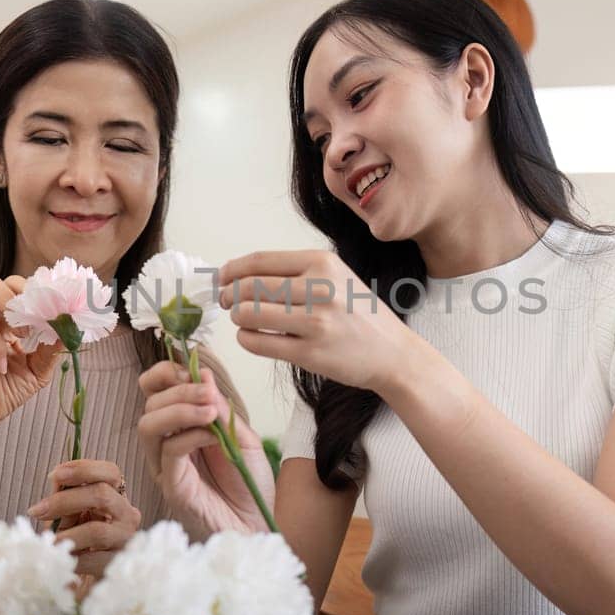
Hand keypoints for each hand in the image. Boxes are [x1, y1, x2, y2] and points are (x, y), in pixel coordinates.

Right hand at [0, 276, 64, 439]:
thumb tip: (70, 326)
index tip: (61, 311)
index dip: (42, 296)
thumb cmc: (2, 392)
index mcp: (4, 321)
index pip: (22, 291)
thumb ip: (51, 348)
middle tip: (41, 319)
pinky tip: (2, 366)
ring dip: (14, 307)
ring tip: (23, 336)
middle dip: (28, 294)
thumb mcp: (36, 371)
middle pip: (6, 281)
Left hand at [27, 460, 140, 577]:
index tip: (56, 474)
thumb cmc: (79, 537)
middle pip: (102, 495)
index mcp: (116, 495)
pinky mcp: (118, 563)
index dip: (84, 469)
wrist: (90, 572)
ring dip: (67, 535)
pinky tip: (60, 558)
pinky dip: (71, 557)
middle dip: (65, 500)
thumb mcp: (70, 513)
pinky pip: (92, 559)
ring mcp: (125, 539)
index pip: (110, 472)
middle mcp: (127, 514)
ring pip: (97, 531)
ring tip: (49, 541)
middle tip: (38, 511)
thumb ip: (65, 496)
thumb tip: (57, 478)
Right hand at [136, 361, 272, 532]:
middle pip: (150, 403)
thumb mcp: (241, 437)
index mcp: (181, 427)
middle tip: (208, 393)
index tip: (192, 370)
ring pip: (149, 425)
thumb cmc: (248, 484)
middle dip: (179, 390)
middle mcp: (167, 444)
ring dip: (179, 409)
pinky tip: (214, 436)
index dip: (166, 373)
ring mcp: (166, 466)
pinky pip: (168, 452)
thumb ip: (221, 410)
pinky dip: (190, 436)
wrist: (258, 525)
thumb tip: (203, 375)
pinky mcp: (172, 486)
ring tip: (209, 411)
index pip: (155, 390)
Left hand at [218, 250, 418, 393]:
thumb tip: (240, 273)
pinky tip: (252, 337)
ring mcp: (316, 322)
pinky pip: (258, 343)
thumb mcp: (335, 276)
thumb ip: (295, 271)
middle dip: (229, 295)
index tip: (221, 278)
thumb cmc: (358, 313)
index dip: (232, 270)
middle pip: (250, 287)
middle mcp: (319, 289)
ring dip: (238, 317)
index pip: (260, 261)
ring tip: (243, 320)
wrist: (393, 351)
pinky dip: (246, 339)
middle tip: (227, 301)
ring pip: (249, 314)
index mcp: (322, 263)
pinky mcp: (311, 353)